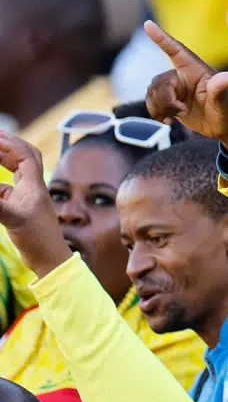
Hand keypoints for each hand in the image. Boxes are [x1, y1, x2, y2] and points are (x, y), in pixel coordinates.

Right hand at [0, 132, 71, 277]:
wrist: (49, 258)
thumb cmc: (37, 240)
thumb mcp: (13, 220)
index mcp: (35, 186)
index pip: (25, 155)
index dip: (11, 142)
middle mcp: (34, 188)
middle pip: (24, 157)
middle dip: (9, 144)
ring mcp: (28, 197)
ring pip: (17, 170)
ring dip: (4, 158)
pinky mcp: (21, 207)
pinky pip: (8, 187)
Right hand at [143, 21, 227, 154]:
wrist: (226, 127)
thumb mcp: (226, 102)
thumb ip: (222, 89)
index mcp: (196, 70)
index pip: (177, 50)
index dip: (161, 38)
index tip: (148, 24)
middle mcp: (183, 75)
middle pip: (160, 82)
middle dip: (165, 100)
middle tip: (182, 111)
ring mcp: (175, 87)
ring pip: (152, 92)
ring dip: (161, 108)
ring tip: (179, 116)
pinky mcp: (170, 99)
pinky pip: (151, 102)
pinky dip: (156, 113)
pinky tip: (169, 121)